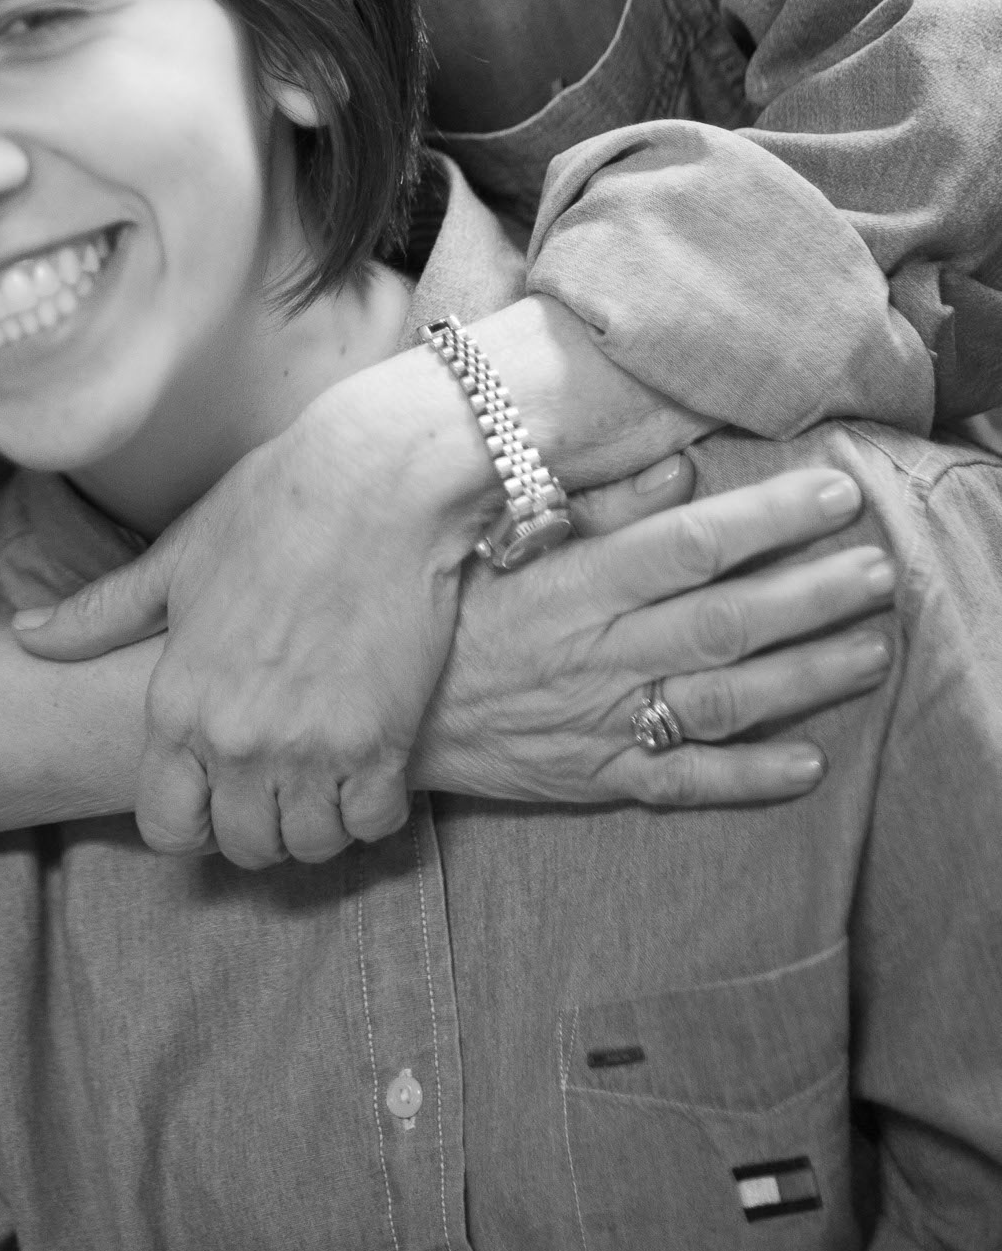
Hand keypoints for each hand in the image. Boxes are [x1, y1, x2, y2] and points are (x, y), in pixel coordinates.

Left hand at [13, 356, 495, 865]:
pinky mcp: (381, 740)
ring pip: (309, 845)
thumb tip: (25, 636)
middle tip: (276, 781)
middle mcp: (237, 739)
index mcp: (178, 701)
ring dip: (316, 821)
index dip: (191, 819)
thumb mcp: (174, 560)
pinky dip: (371, 807)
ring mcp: (310, 747)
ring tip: (322, 775)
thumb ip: (99, 615)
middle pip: (243, 847)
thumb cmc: (271, 507)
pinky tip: (368, 764)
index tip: (216, 792)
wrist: (375, 481)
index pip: (168, 828)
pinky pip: (372, 824)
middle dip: (257, 824)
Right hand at [417, 457, 896, 805]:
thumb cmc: (437, 608)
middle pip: (726, 622)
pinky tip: (807, 764)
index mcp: (574, 583)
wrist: (369, 709)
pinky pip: (681, 782)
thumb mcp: (493, 537)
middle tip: (881, 573)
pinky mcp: (592, 776)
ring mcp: (599, 721)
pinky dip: (747, 778)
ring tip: (872, 650)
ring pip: (722, 700)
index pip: (691, 545)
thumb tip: (677, 468)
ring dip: (805, 678)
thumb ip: (589, 503)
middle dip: (813, 595)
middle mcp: (597, 652)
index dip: (770, 520)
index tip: (836, 497)